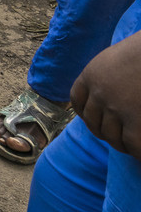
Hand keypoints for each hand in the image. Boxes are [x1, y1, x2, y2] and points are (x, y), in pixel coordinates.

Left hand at [70, 28, 140, 158]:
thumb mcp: (115, 59)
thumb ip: (107, 75)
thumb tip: (113, 89)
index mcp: (90, 75)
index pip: (77, 101)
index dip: (85, 113)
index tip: (95, 119)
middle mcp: (98, 93)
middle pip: (93, 122)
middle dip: (104, 132)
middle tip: (117, 137)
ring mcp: (116, 108)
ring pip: (110, 136)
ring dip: (120, 144)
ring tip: (131, 147)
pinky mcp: (136, 119)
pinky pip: (132, 143)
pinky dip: (136, 150)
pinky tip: (140, 152)